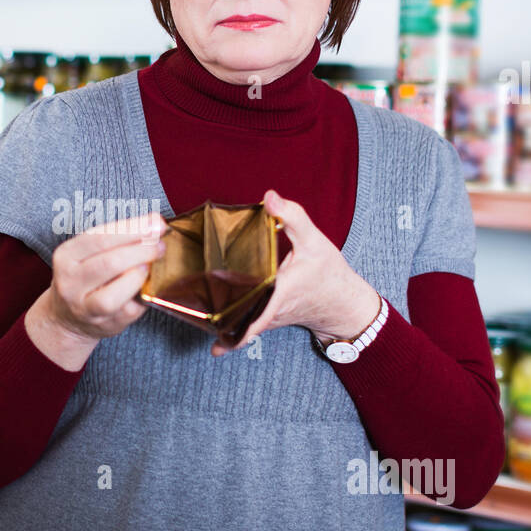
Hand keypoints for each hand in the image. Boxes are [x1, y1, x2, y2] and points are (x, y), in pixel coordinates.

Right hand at [25, 211, 166, 370]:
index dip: (132, 228)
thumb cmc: (85, 277)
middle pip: (110, 263)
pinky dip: (141, 294)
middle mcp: (70, 282)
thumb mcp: (89, 252)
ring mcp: (85, 307)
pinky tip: (148, 284)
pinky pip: (128, 310)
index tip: (155, 222)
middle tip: (160, 245)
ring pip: (114, 294)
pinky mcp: (104, 324)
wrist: (68, 318)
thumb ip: (118, 236)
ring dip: (139, 275)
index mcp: (66, 256)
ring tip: (151, 264)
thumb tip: (154, 222)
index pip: (100, 237)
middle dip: (141, 250)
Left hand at [210, 189, 380, 356]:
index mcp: (277, 293)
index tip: (212, 329)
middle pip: (234, 319)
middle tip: (187, 310)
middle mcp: (268, 312)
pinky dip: (229, 324)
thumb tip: (268, 197)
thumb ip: (292, 216)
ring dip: (218, 320)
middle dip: (212, 319)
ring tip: (193, 312)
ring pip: (237, 323)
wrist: (342, 303)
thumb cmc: (329, 274)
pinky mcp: (266, 320)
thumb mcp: (315, 241)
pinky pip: (243, 324)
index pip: (251, 314)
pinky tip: (213, 332)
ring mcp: (266, 320)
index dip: (231, 326)